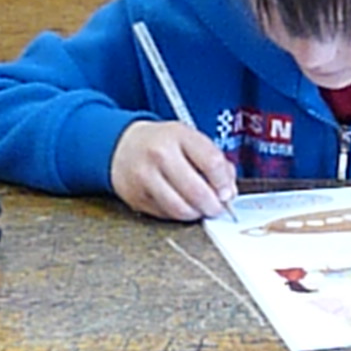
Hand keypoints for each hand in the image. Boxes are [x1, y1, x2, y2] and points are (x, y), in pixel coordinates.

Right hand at [109, 120, 237, 220]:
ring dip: (197, 214)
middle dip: (214, 206)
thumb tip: (228, 191)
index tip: (227, 192)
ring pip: (181, 208)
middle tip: (218, 208)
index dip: (225, 183)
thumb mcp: (189, 139)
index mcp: (178, 135)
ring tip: (201, 209)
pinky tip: (182, 206)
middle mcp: (159, 154)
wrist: (122, 146)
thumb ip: (214, 161)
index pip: (212, 162)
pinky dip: (179, 215)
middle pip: (197, 191)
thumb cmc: (161, 144)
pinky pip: (166, 215)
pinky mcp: (136, 197)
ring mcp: (145, 177)